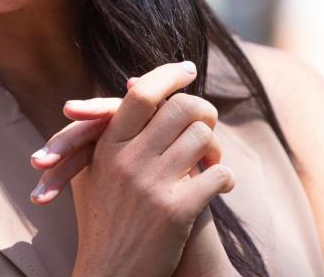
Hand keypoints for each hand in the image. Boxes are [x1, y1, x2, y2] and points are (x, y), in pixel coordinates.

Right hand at [30, 62, 235, 276]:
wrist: (111, 276)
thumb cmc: (105, 222)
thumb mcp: (97, 170)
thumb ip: (111, 127)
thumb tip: (136, 83)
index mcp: (108, 146)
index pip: (143, 94)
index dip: (168, 75)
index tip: (187, 69)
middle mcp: (127, 160)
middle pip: (181, 109)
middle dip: (203, 112)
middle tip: (209, 122)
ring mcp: (152, 185)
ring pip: (202, 137)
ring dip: (215, 148)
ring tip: (213, 162)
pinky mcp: (176, 211)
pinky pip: (218, 175)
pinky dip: (227, 178)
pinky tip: (223, 186)